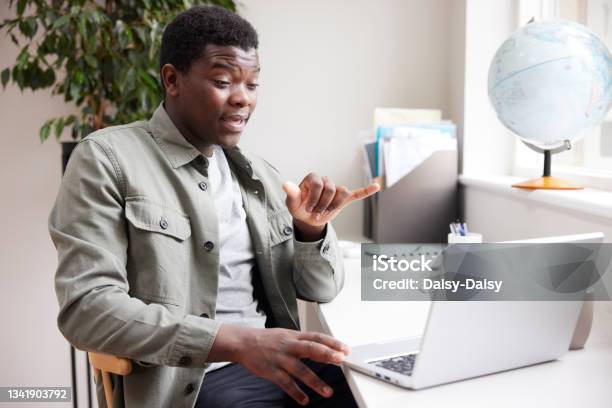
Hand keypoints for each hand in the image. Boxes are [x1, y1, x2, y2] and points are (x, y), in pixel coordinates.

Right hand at [208, 325, 349, 405]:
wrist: (243, 343)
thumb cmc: (268, 340)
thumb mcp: (287, 336)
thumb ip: (305, 343)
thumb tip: (326, 351)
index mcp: (294, 336)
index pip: (316, 337)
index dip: (332, 342)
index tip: (345, 349)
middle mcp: (289, 346)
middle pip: (310, 348)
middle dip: (326, 354)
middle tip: (341, 360)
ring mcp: (280, 358)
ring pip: (300, 370)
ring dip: (315, 382)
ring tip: (327, 392)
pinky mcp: (271, 370)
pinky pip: (285, 383)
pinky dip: (296, 392)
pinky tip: (304, 400)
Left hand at [283, 173, 379, 231]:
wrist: (307, 218)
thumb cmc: (299, 208)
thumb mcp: (292, 204)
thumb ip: (291, 194)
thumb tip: (286, 184)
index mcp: (313, 178)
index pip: (318, 183)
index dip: (313, 199)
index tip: (306, 209)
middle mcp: (325, 180)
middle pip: (331, 188)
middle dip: (322, 204)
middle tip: (315, 213)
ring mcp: (335, 189)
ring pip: (342, 192)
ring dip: (333, 206)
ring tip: (324, 212)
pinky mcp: (344, 198)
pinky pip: (356, 193)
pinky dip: (366, 191)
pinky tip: (376, 186)